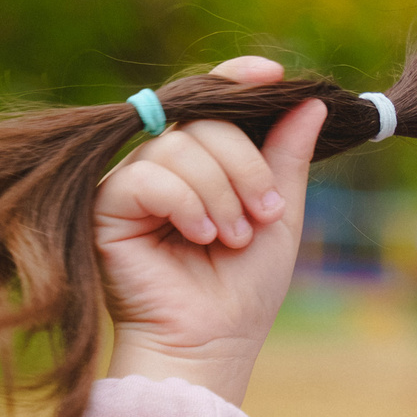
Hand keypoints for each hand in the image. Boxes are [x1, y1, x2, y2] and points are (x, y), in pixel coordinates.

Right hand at [100, 57, 325, 406]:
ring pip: (180, 145)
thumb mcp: (280, 214)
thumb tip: (310, 101)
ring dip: (222, 193)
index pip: (214, 101)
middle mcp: (163, 164)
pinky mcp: (107, 203)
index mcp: (203, 162)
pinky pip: (149, 175)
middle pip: (205, 121)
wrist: (211, 341)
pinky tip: (199, 236)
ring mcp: (132, 181)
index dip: (239, 80)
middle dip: (246, 167)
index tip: (275, 76)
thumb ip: (287, 158)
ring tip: (230, 238)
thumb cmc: (243, 288)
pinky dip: (186, 203)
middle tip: (264, 215)